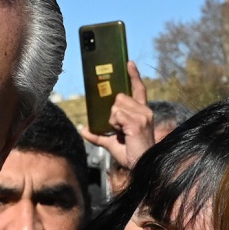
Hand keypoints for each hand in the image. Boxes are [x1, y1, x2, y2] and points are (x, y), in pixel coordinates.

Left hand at [80, 62, 154, 191]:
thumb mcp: (112, 143)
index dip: (134, 76)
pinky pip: (116, 115)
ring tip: (123, 133)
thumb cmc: (131, 155)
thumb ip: (99, 136)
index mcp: (142, 113)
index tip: (128, 63)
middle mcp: (145, 111)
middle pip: (119, 98)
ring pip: (116, 106)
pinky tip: (124, 134)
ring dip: (113, 120)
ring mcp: (143, 115)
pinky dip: (115, 125)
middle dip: (113, 113)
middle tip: (120, 129)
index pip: (139, 89)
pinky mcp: (138, 122)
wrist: (140, 166)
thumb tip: (84, 130)